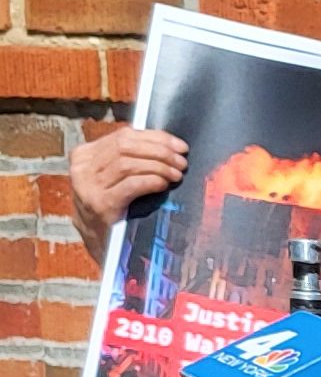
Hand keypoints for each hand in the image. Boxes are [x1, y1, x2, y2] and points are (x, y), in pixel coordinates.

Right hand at [67, 126, 185, 260]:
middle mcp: (82, 168)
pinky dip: (151, 181)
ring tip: (176, 175)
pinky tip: (163, 185)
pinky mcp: (99, 204)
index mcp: (85, 154)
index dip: (156, 138)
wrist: (99, 240)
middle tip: (182, 163)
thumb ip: (130, 158)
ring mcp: (88, 186)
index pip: (124, 136)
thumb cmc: (113, 205)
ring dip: (159, 167)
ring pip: (127, 164)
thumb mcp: (114, 177)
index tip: (180, 146)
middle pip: (126, 147)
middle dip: (160, 152)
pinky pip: (130, 185)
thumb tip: (168, 145)